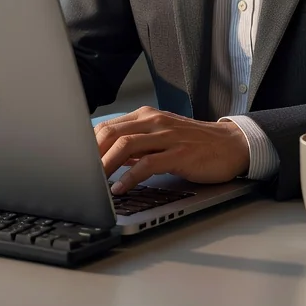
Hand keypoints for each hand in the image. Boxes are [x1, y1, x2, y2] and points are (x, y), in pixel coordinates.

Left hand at [94, 107, 249, 194]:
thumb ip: (136, 145)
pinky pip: (148, 164)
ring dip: (105, 165)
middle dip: (91, 154)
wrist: (230, 144)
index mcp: (146, 116)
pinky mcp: (179, 153)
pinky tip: (120, 189)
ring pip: (126, 145)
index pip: (108, 126)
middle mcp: (154, 122)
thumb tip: (106, 158)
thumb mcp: (161, 138)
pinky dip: (130, 177)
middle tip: (79, 174)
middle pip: (112, 133)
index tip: (75, 161)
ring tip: (93, 183)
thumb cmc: (194, 143)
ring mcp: (167, 136)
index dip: (88, 144)